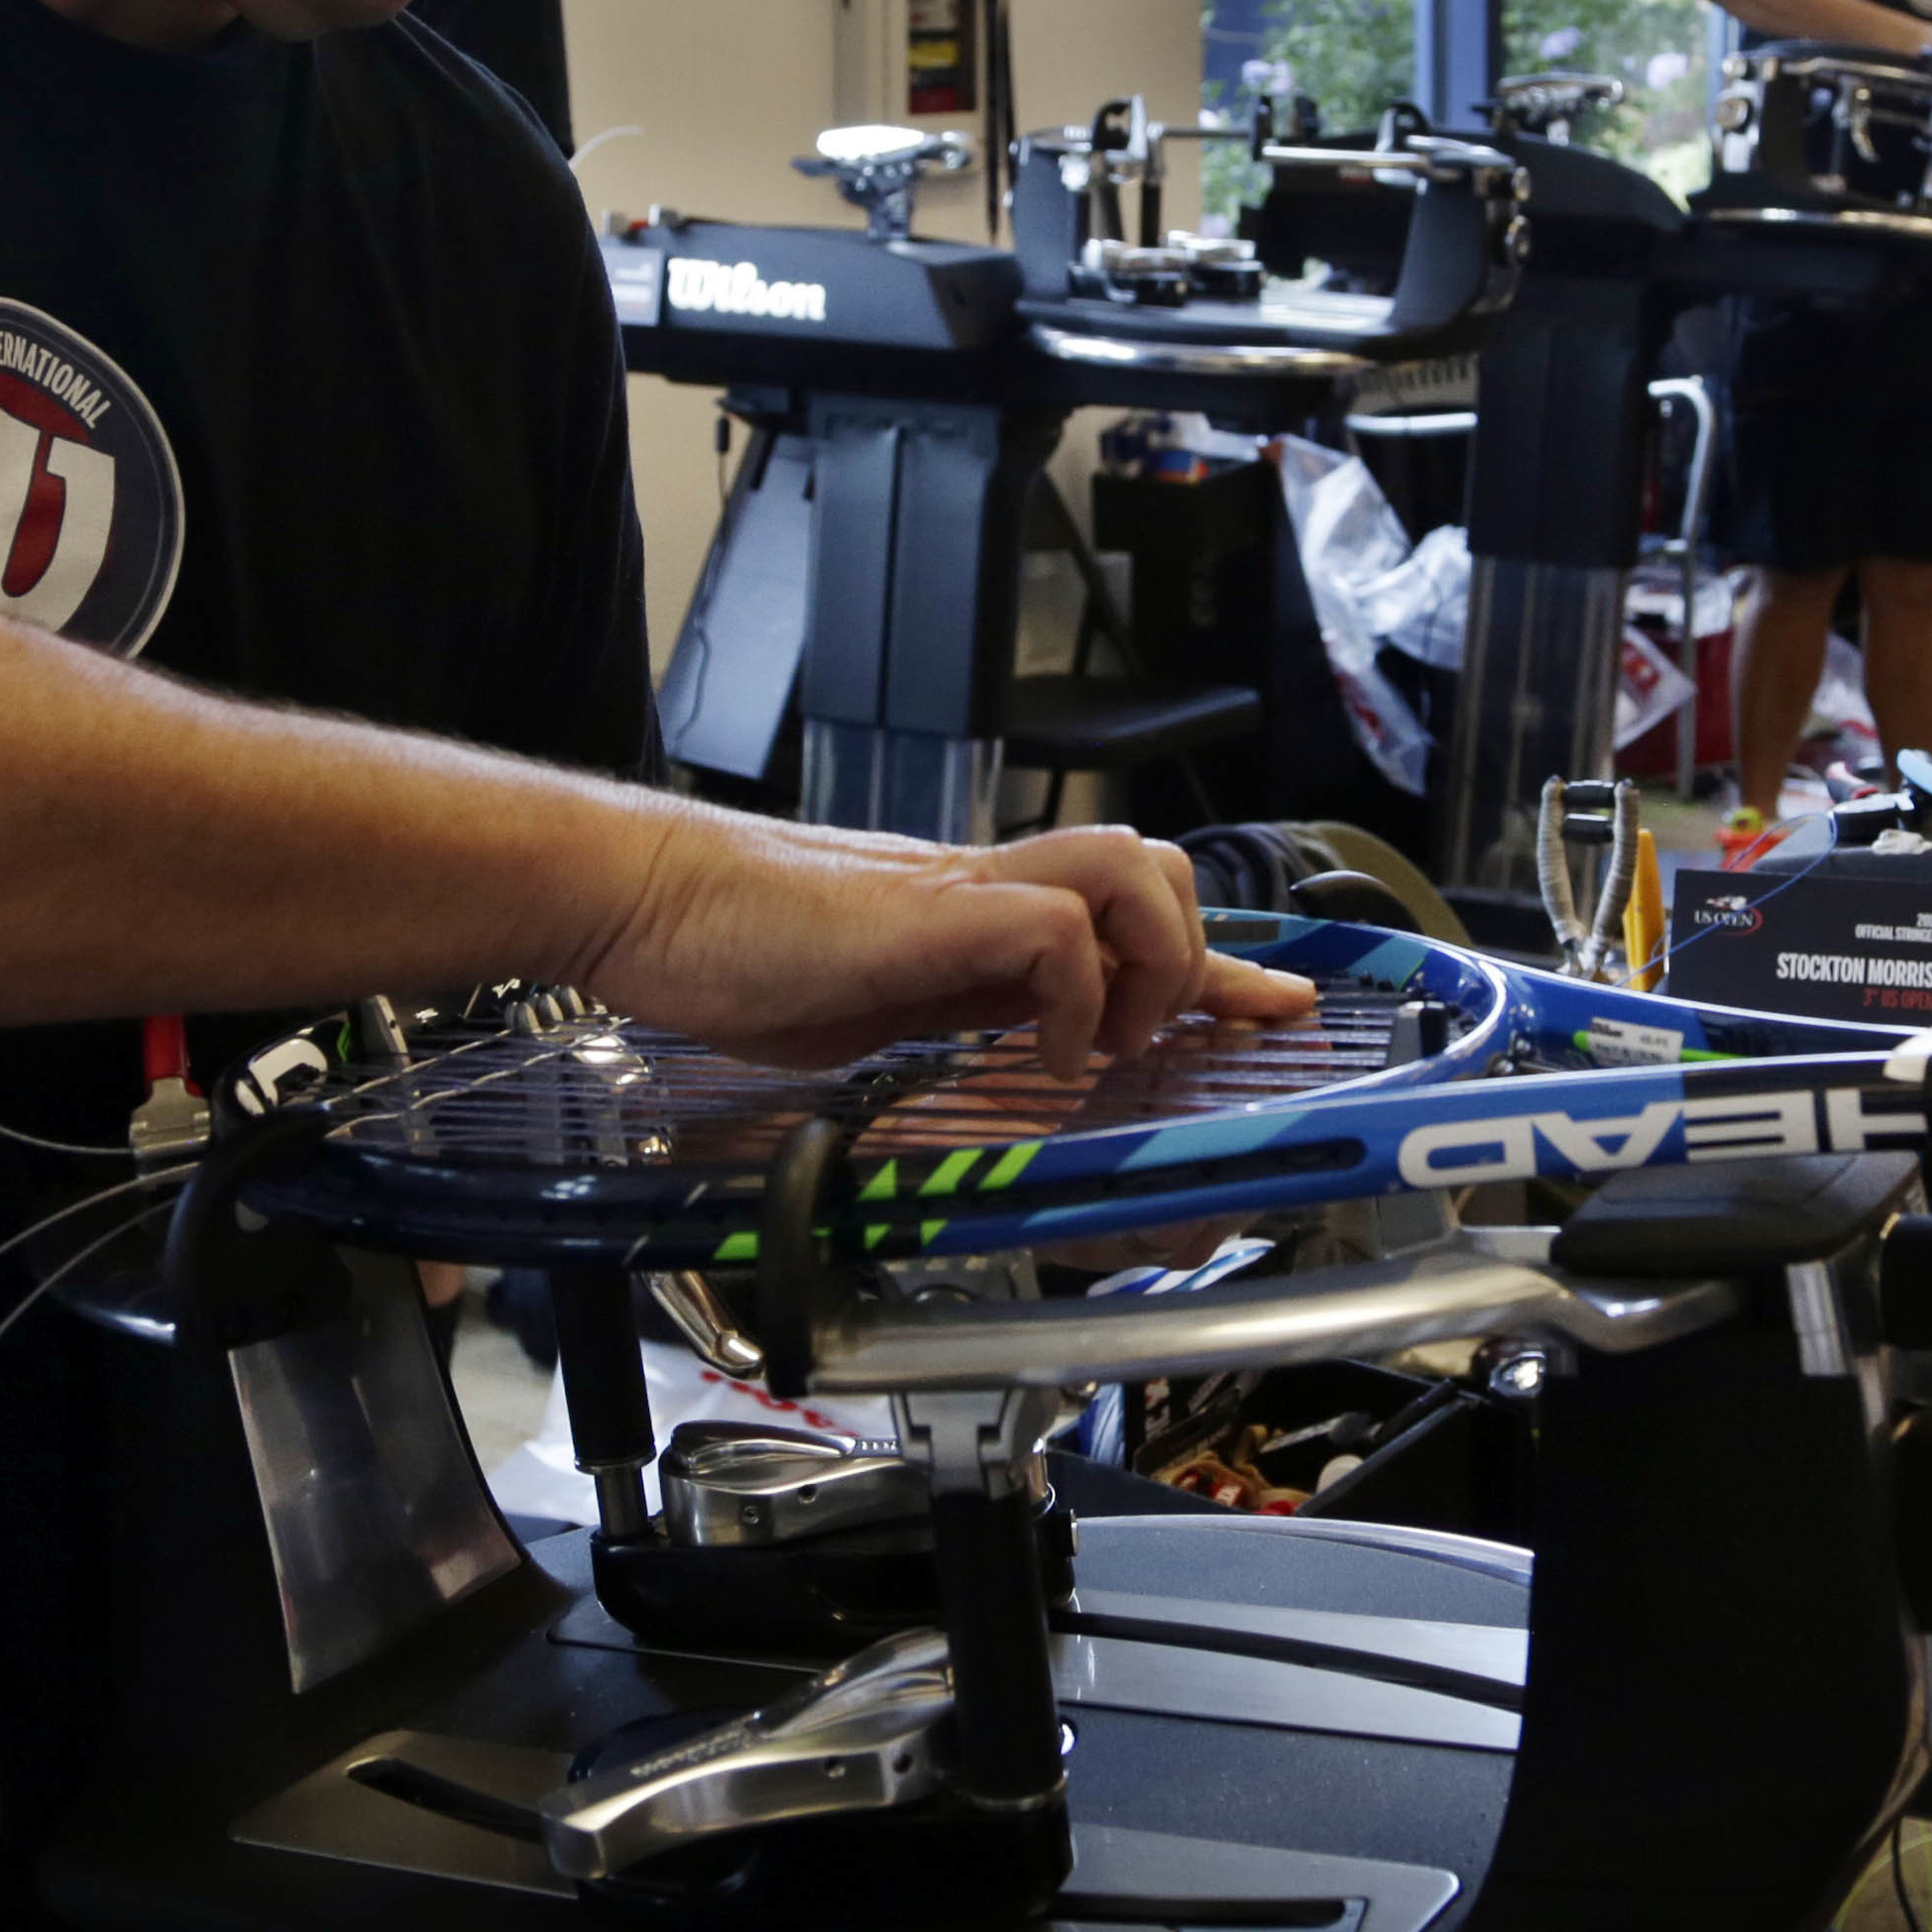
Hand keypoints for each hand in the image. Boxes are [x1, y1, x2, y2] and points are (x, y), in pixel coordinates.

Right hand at [589, 819, 1311, 1072]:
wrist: (650, 902)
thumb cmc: (735, 955)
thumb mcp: (868, 1004)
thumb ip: (938, 1014)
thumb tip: (984, 1065)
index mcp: (980, 914)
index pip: (1129, 917)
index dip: (1218, 964)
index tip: (1280, 1003)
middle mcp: (990, 889)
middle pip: (1158, 866)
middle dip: (1189, 958)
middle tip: (1141, 1043)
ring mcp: (965, 893)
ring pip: (1131, 871)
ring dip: (1146, 965)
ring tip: (1100, 1042)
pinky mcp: (933, 912)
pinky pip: (1054, 927)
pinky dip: (1073, 997)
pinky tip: (1036, 1053)